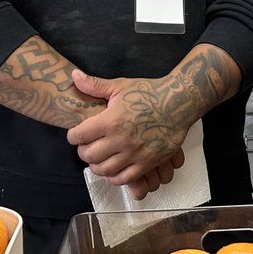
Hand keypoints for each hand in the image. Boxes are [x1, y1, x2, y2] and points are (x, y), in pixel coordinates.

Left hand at [66, 67, 191, 195]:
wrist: (179, 102)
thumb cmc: (149, 92)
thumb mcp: (120, 86)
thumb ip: (94, 85)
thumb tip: (73, 75)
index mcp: (111, 120)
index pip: (79, 135)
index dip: (73, 136)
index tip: (76, 134)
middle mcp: (121, 139)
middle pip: (89, 155)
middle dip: (83, 151)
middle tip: (87, 147)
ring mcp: (135, 152)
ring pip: (104, 169)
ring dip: (97, 166)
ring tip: (99, 158)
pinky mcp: (148, 162)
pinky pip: (124, 178)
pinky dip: (114, 176)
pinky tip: (114, 168)